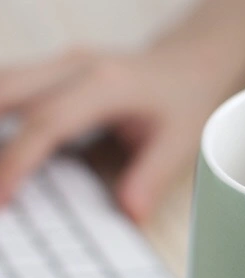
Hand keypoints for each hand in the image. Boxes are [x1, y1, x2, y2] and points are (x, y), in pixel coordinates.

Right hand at [0, 41, 242, 222]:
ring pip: (1, 84)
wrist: (192, 62)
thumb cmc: (186, 99)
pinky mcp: (53, 69)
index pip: (46, 123)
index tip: (1, 198)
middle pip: (5, 92)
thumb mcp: (180, 141)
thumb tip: (129, 215)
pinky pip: (9, 86)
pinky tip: (0, 145)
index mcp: (106, 84)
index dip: (17, 161)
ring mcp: (60, 63)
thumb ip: (150, 177)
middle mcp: (75, 66)